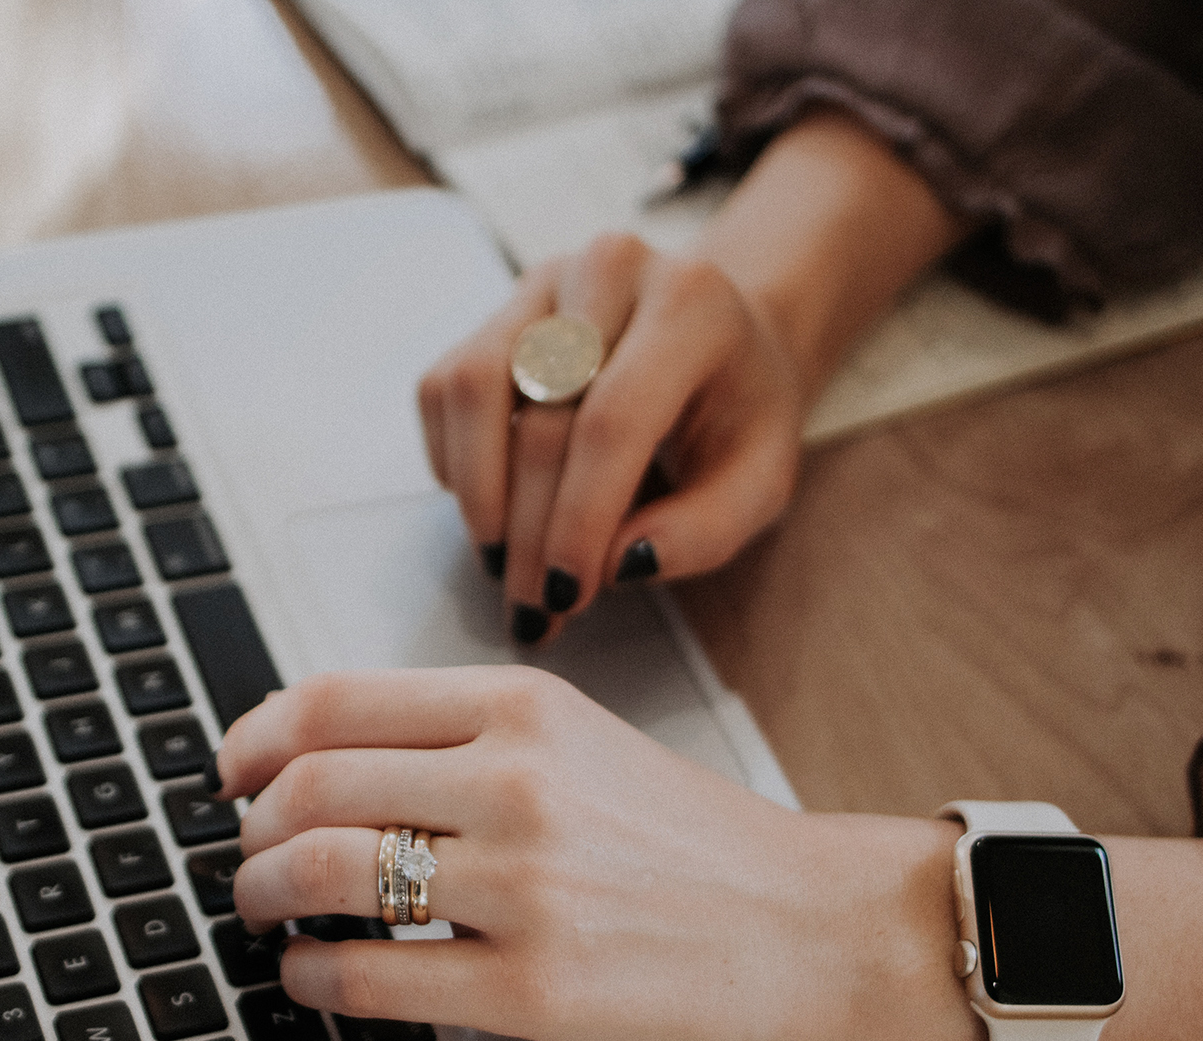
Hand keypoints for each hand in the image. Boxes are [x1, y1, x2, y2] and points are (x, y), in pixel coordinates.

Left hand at [214, 666, 977, 1040]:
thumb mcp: (581, 742)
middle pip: (310, 786)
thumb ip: (462, 737)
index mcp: (523, 707)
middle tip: (246, 856)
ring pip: (324, 874)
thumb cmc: (695, 840)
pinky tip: (310, 979)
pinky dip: (310, 979)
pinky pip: (371, 977)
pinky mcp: (536, 988)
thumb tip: (325, 759)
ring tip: (265, 914)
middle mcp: (517, 782)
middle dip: (250, 829)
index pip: (333, 699)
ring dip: (263, 896)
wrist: (812, 925)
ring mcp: (525, 886)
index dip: (254, 738)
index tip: (231, 771)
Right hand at [417, 235, 802, 644]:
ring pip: (472, 389)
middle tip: (533, 606)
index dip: (578, 518)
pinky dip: (454, 460)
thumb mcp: (759, 481)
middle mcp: (610, 271)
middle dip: (530, 532)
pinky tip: (494, 504)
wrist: (720, 336)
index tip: (566, 594)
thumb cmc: (738, 413)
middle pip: (541, 417)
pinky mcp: (496, 309)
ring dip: (478, 494)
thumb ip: (704, 531)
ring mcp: (543, 282)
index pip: (612, 420)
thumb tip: (618, 565)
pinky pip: (443, 388)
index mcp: (691, 305)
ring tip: (502, 560)